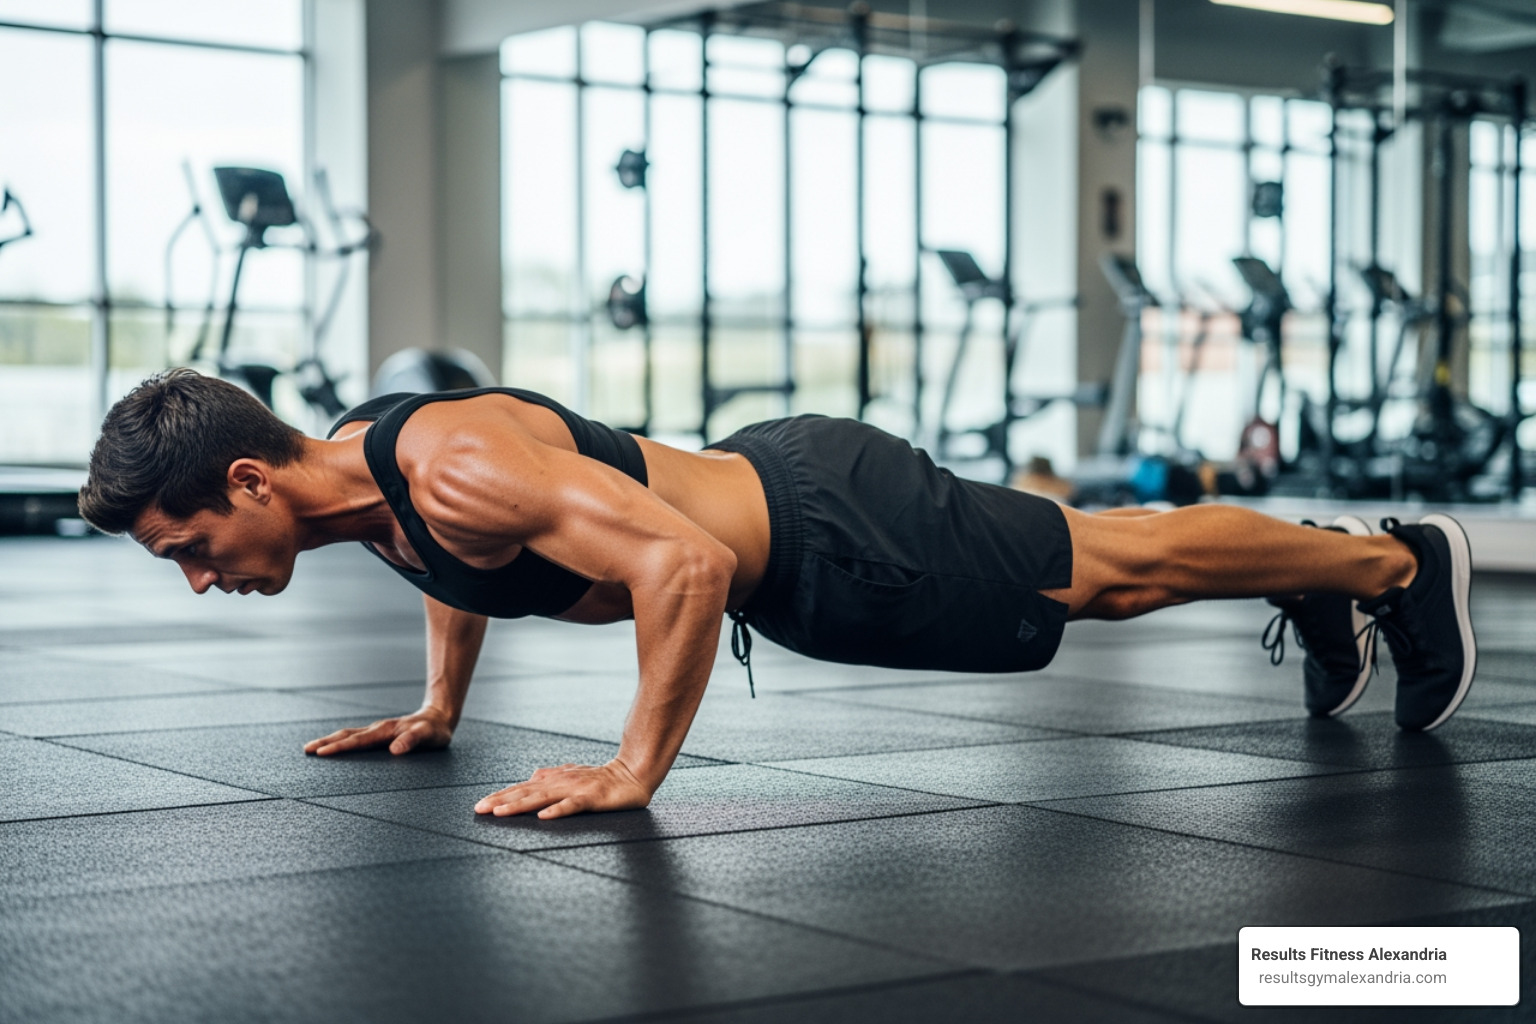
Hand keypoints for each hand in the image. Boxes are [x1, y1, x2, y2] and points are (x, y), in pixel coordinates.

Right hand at [304, 707, 453, 756]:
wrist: (439, 717)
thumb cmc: (434, 730)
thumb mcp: (428, 736)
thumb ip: (412, 741)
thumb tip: (395, 750)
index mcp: (385, 731)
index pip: (357, 741)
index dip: (339, 747)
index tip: (321, 753)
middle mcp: (377, 729)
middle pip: (346, 735)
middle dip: (326, 742)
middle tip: (306, 750)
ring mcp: (377, 731)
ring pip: (349, 734)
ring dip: (330, 740)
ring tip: (312, 748)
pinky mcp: (380, 734)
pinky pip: (356, 737)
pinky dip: (341, 741)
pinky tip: (335, 747)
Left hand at [473, 759, 651, 819]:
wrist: (633, 773)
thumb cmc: (602, 777)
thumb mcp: (572, 774)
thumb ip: (552, 775)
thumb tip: (531, 775)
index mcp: (555, 779)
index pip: (522, 787)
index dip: (501, 795)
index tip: (480, 805)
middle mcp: (561, 782)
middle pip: (526, 792)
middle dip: (501, 800)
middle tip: (479, 809)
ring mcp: (576, 789)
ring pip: (542, 798)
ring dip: (520, 805)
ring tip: (500, 812)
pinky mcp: (592, 799)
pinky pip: (572, 806)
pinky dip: (557, 811)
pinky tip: (543, 817)